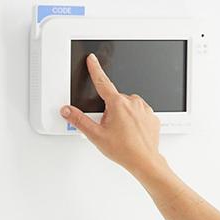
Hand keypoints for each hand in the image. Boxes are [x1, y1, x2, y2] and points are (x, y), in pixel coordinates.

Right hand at [60, 53, 163, 175]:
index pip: (102, 81)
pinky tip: (131, 133)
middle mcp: (132, 101)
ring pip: (127, 106)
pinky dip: (134, 121)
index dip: (95, 69)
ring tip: (121, 133)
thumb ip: (79, 121)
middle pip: (114, 100)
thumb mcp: (96, 135)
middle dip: (110, 111)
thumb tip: (67, 111)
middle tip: (109, 128)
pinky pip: (139, 113)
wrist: (145, 160)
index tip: (92, 59)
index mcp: (117, 103)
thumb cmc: (124, 150)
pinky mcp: (151, 115)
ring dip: (122, 116)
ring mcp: (144, 108)